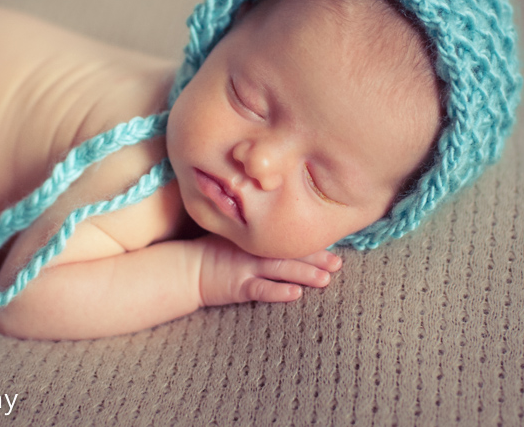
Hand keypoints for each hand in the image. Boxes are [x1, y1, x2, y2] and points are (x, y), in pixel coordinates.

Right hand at [197, 235, 342, 306]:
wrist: (185, 268)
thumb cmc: (211, 253)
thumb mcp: (234, 237)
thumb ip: (255, 233)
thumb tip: (282, 230)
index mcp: (254, 238)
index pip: (286, 239)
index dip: (309, 243)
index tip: (331, 245)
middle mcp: (252, 251)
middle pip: (289, 253)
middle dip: (315, 258)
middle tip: (338, 263)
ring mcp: (245, 268)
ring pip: (280, 270)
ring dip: (304, 274)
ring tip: (326, 279)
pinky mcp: (237, 287)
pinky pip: (260, 289)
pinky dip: (278, 291)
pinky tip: (295, 293)